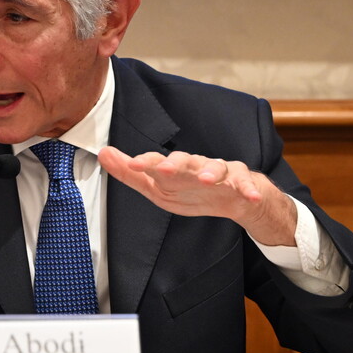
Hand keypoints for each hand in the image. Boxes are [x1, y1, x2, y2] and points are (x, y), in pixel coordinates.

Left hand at [98, 146, 296, 245]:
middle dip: (175, 163)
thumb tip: (102, 154)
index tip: (130, 164)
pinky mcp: (242, 181)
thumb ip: (130, 174)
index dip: (144, 162)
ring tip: (206, 179)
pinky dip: (249, 189)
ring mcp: (220, 171)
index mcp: (174, 169)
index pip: (157, 162)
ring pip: (216, 166)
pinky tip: (250, 196)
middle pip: (185, 160)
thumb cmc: (190, 189)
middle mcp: (195, 165)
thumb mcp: (156, 188)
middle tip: (164, 168)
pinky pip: (246, 183)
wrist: (233, 198)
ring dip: (211, 171)